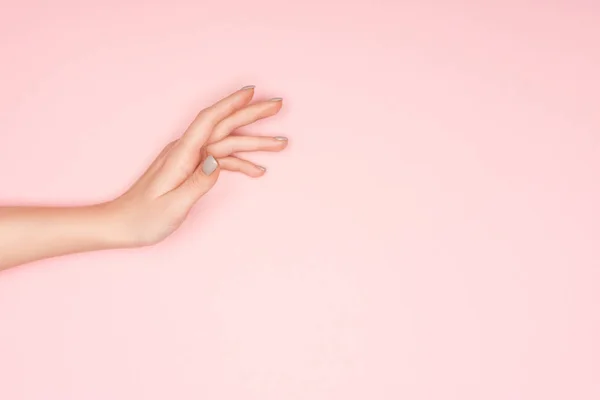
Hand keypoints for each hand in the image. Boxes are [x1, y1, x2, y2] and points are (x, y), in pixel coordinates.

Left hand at [106, 86, 287, 246]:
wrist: (120, 224)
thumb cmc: (143, 218)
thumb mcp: (172, 206)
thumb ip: (197, 183)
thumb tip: (218, 161)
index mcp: (181, 155)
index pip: (209, 120)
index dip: (232, 103)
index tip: (254, 92)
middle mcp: (185, 151)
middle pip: (222, 126)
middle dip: (251, 114)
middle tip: (278, 105)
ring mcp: (188, 159)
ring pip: (225, 143)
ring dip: (253, 142)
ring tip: (279, 143)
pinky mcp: (190, 169)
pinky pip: (219, 160)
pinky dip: (239, 163)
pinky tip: (257, 170)